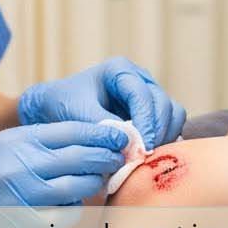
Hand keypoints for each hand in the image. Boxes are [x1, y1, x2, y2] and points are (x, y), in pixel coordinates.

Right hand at [0, 121, 126, 227]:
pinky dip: (75, 209)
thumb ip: (42, 142)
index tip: (120, 134)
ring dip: (94, 183)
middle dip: (105, 157)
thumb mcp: (6, 147)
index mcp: (17, 140)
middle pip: (80, 158)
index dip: (101, 132)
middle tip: (118, 158)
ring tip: (96, 180)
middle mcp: (20, 165)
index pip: (71, 131)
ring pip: (79, 187)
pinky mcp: (26, 223)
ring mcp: (23, 195)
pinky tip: (70, 204)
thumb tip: (92, 139)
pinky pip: (67, 215)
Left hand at [17, 56, 185, 149]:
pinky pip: (170, 125)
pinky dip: (164, 140)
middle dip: (158, 131)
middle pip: (163, 104)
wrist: (55, 109)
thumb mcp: (77, 113)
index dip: (146, 121)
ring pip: (173, 113)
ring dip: (165, 136)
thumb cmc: (63, 105)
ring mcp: (148, 95)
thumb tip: (129, 144)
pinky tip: (149, 155)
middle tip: (145, 155)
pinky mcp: (151, 112)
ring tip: (148, 156)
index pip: (143, 94)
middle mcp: (139, 79)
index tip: (142, 146)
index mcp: (120, 70)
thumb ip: (103, 126)